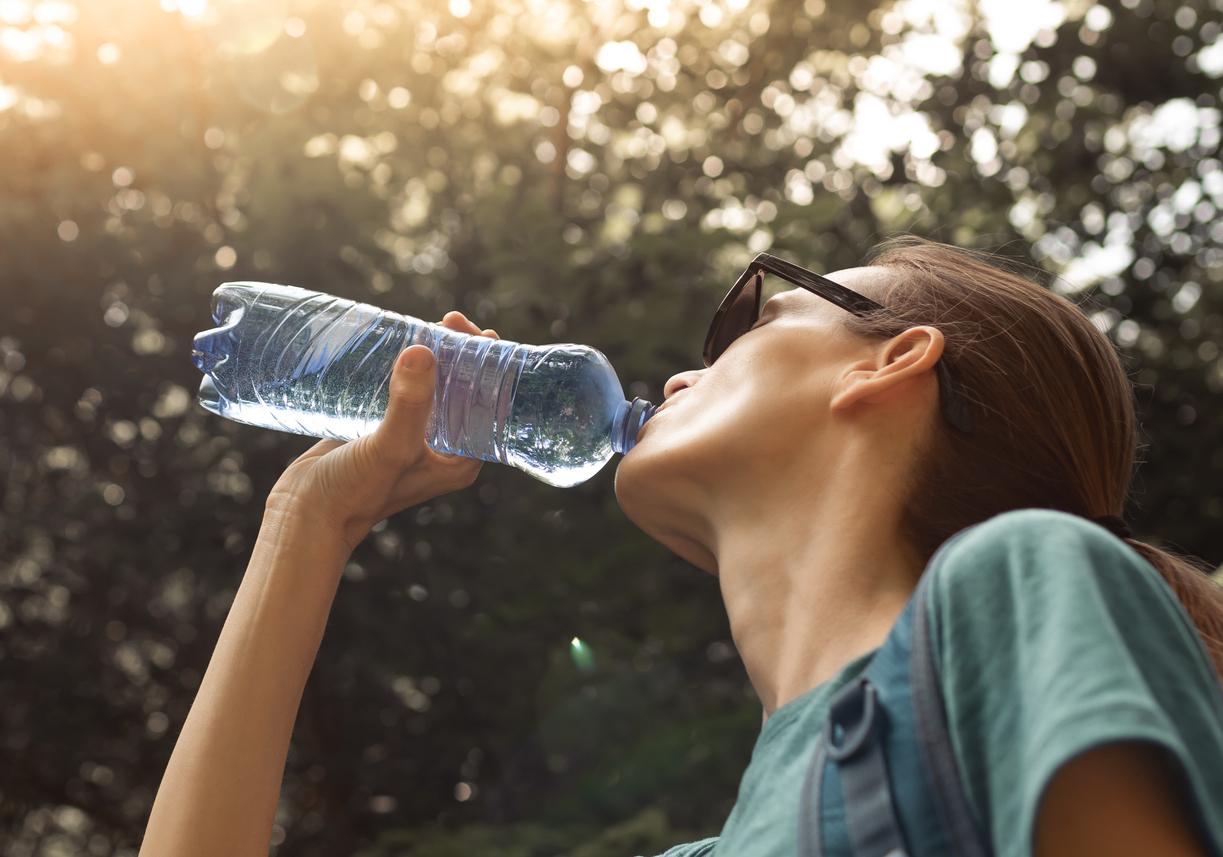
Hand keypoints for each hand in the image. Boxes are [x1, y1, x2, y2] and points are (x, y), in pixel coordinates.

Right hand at [265, 311, 499, 550]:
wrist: (305, 516)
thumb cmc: (354, 493)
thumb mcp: (389, 447)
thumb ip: (409, 404)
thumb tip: (424, 351)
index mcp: (460, 458)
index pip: (489, 405)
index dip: (490, 369)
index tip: (481, 334)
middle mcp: (442, 448)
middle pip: (463, 392)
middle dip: (461, 355)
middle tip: (449, 320)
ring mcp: (411, 437)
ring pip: (432, 388)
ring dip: (433, 357)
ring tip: (426, 324)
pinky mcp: (382, 428)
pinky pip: (402, 391)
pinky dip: (403, 368)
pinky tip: (397, 343)